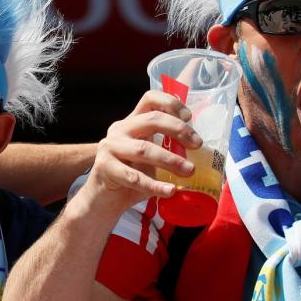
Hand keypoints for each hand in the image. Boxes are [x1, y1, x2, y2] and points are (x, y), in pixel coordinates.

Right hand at [83, 90, 201, 211]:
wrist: (102, 200)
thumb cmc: (131, 177)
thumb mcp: (149, 157)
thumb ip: (166, 146)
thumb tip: (197, 145)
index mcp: (131, 122)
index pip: (150, 99)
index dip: (171, 103)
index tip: (189, 117)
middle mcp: (119, 130)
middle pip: (151, 119)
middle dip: (178, 130)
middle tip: (197, 145)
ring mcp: (109, 148)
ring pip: (144, 149)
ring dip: (170, 160)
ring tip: (189, 171)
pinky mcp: (104, 168)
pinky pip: (134, 177)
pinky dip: (155, 185)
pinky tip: (169, 191)